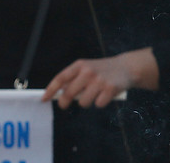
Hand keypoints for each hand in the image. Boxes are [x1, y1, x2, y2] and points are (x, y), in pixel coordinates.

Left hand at [42, 47, 158, 108]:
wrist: (126, 67)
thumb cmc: (102, 70)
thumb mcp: (87, 68)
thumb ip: (73, 79)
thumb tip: (56, 94)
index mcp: (80, 65)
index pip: (61, 78)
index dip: (50, 89)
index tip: (44, 99)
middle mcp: (88, 71)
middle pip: (69, 94)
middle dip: (65, 102)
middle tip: (65, 105)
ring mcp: (99, 80)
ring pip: (83, 102)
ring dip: (87, 102)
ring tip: (95, 94)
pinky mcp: (110, 89)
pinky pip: (98, 105)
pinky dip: (101, 102)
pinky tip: (106, 94)